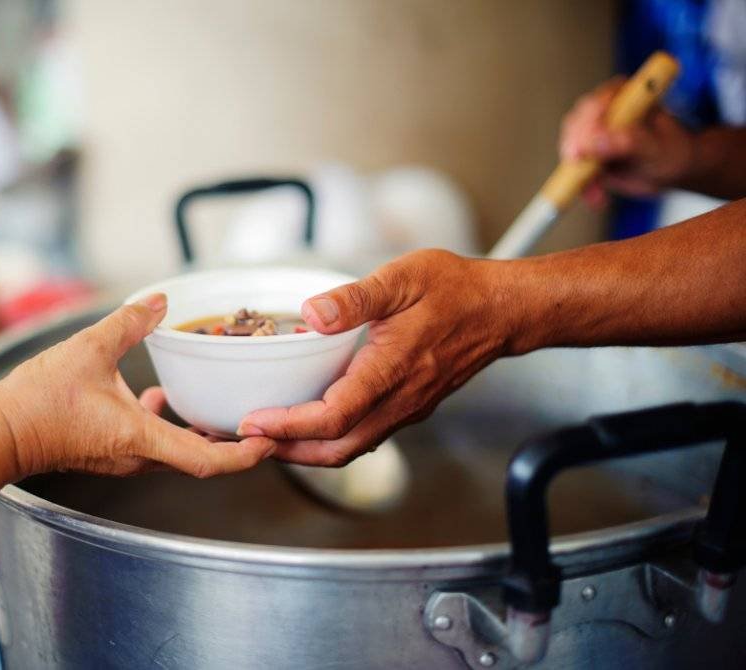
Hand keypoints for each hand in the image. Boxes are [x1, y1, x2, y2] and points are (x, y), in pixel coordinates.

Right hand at [0, 294, 276, 478]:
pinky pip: (153, 442)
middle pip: (201, 458)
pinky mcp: (111, 452)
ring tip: (223, 405)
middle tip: (260, 418)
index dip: (245, 456)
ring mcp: (124, 459)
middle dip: (233, 441)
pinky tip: (162, 395)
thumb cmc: (38, 401)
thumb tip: (158, 300)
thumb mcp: (87, 350)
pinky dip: (169, 423)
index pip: (207, 461)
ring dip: (202, 431)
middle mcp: (138, 457)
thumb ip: (128, 323)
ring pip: (177, 450)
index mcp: (140, 438)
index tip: (272, 441)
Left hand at [238, 250, 510, 465]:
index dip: (288, 426)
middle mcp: (399, 400)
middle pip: (337, 448)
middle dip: (289, 450)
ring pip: (351, 448)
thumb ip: (355, 298)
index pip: (333, 417)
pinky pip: (366, 436)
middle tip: (249, 438)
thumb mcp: (403, 278)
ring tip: (272, 436)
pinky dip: (331, 439)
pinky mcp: (410, 406)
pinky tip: (312, 421)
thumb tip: (311, 314)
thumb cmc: (456, 289)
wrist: (503, 310)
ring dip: (308, 449)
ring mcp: (406, 408)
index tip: (252, 422)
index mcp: (391, 370)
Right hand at [559, 77, 693, 207]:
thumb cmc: (671, 152)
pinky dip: (581, 186)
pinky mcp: (585, 156)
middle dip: (576, 149)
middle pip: (576, 124)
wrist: (670, 172)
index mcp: (625, 95)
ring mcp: (591, 133)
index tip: (583, 147)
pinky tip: (597, 198)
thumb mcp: (656, 147)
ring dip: (577, 173)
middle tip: (580, 168)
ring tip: (597, 194)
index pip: (598, 103)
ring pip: (570, 149)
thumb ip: (630, 142)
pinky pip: (573, 171)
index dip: (588, 123)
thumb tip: (596, 141)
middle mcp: (603, 110)